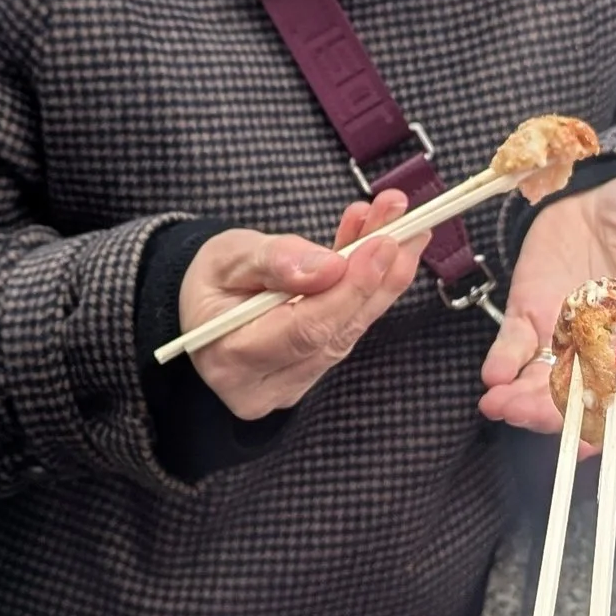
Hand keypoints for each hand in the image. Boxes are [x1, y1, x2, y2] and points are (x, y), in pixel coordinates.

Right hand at [177, 186, 428, 418]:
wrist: (204, 306)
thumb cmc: (210, 279)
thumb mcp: (228, 256)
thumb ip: (274, 260)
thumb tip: (331, 266)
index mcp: (230, 358)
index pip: (304, 329)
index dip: (348, 288)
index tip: (383, 244)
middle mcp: (262, 385)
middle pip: (334, 332)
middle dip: (377, 276)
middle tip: (411, 229)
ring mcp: (291, 386)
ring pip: (349, 329)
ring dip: (382, 277)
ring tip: (405, 230)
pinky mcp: (312, 374)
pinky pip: (348, 329)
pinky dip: (369, 288)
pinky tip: (385, 250)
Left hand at [478, 169, 615, 437]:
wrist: (614, 181)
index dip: (608, 425)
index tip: (585, 444)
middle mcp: (601, 347)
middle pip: (576, 396)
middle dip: (548, 412)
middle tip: (522, 413)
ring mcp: (563, 331)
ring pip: (539, 379)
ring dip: (518, 397)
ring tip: (498, 402)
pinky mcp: (531, 308)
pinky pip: (514, 344)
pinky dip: (501, 361)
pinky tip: (491, 374)